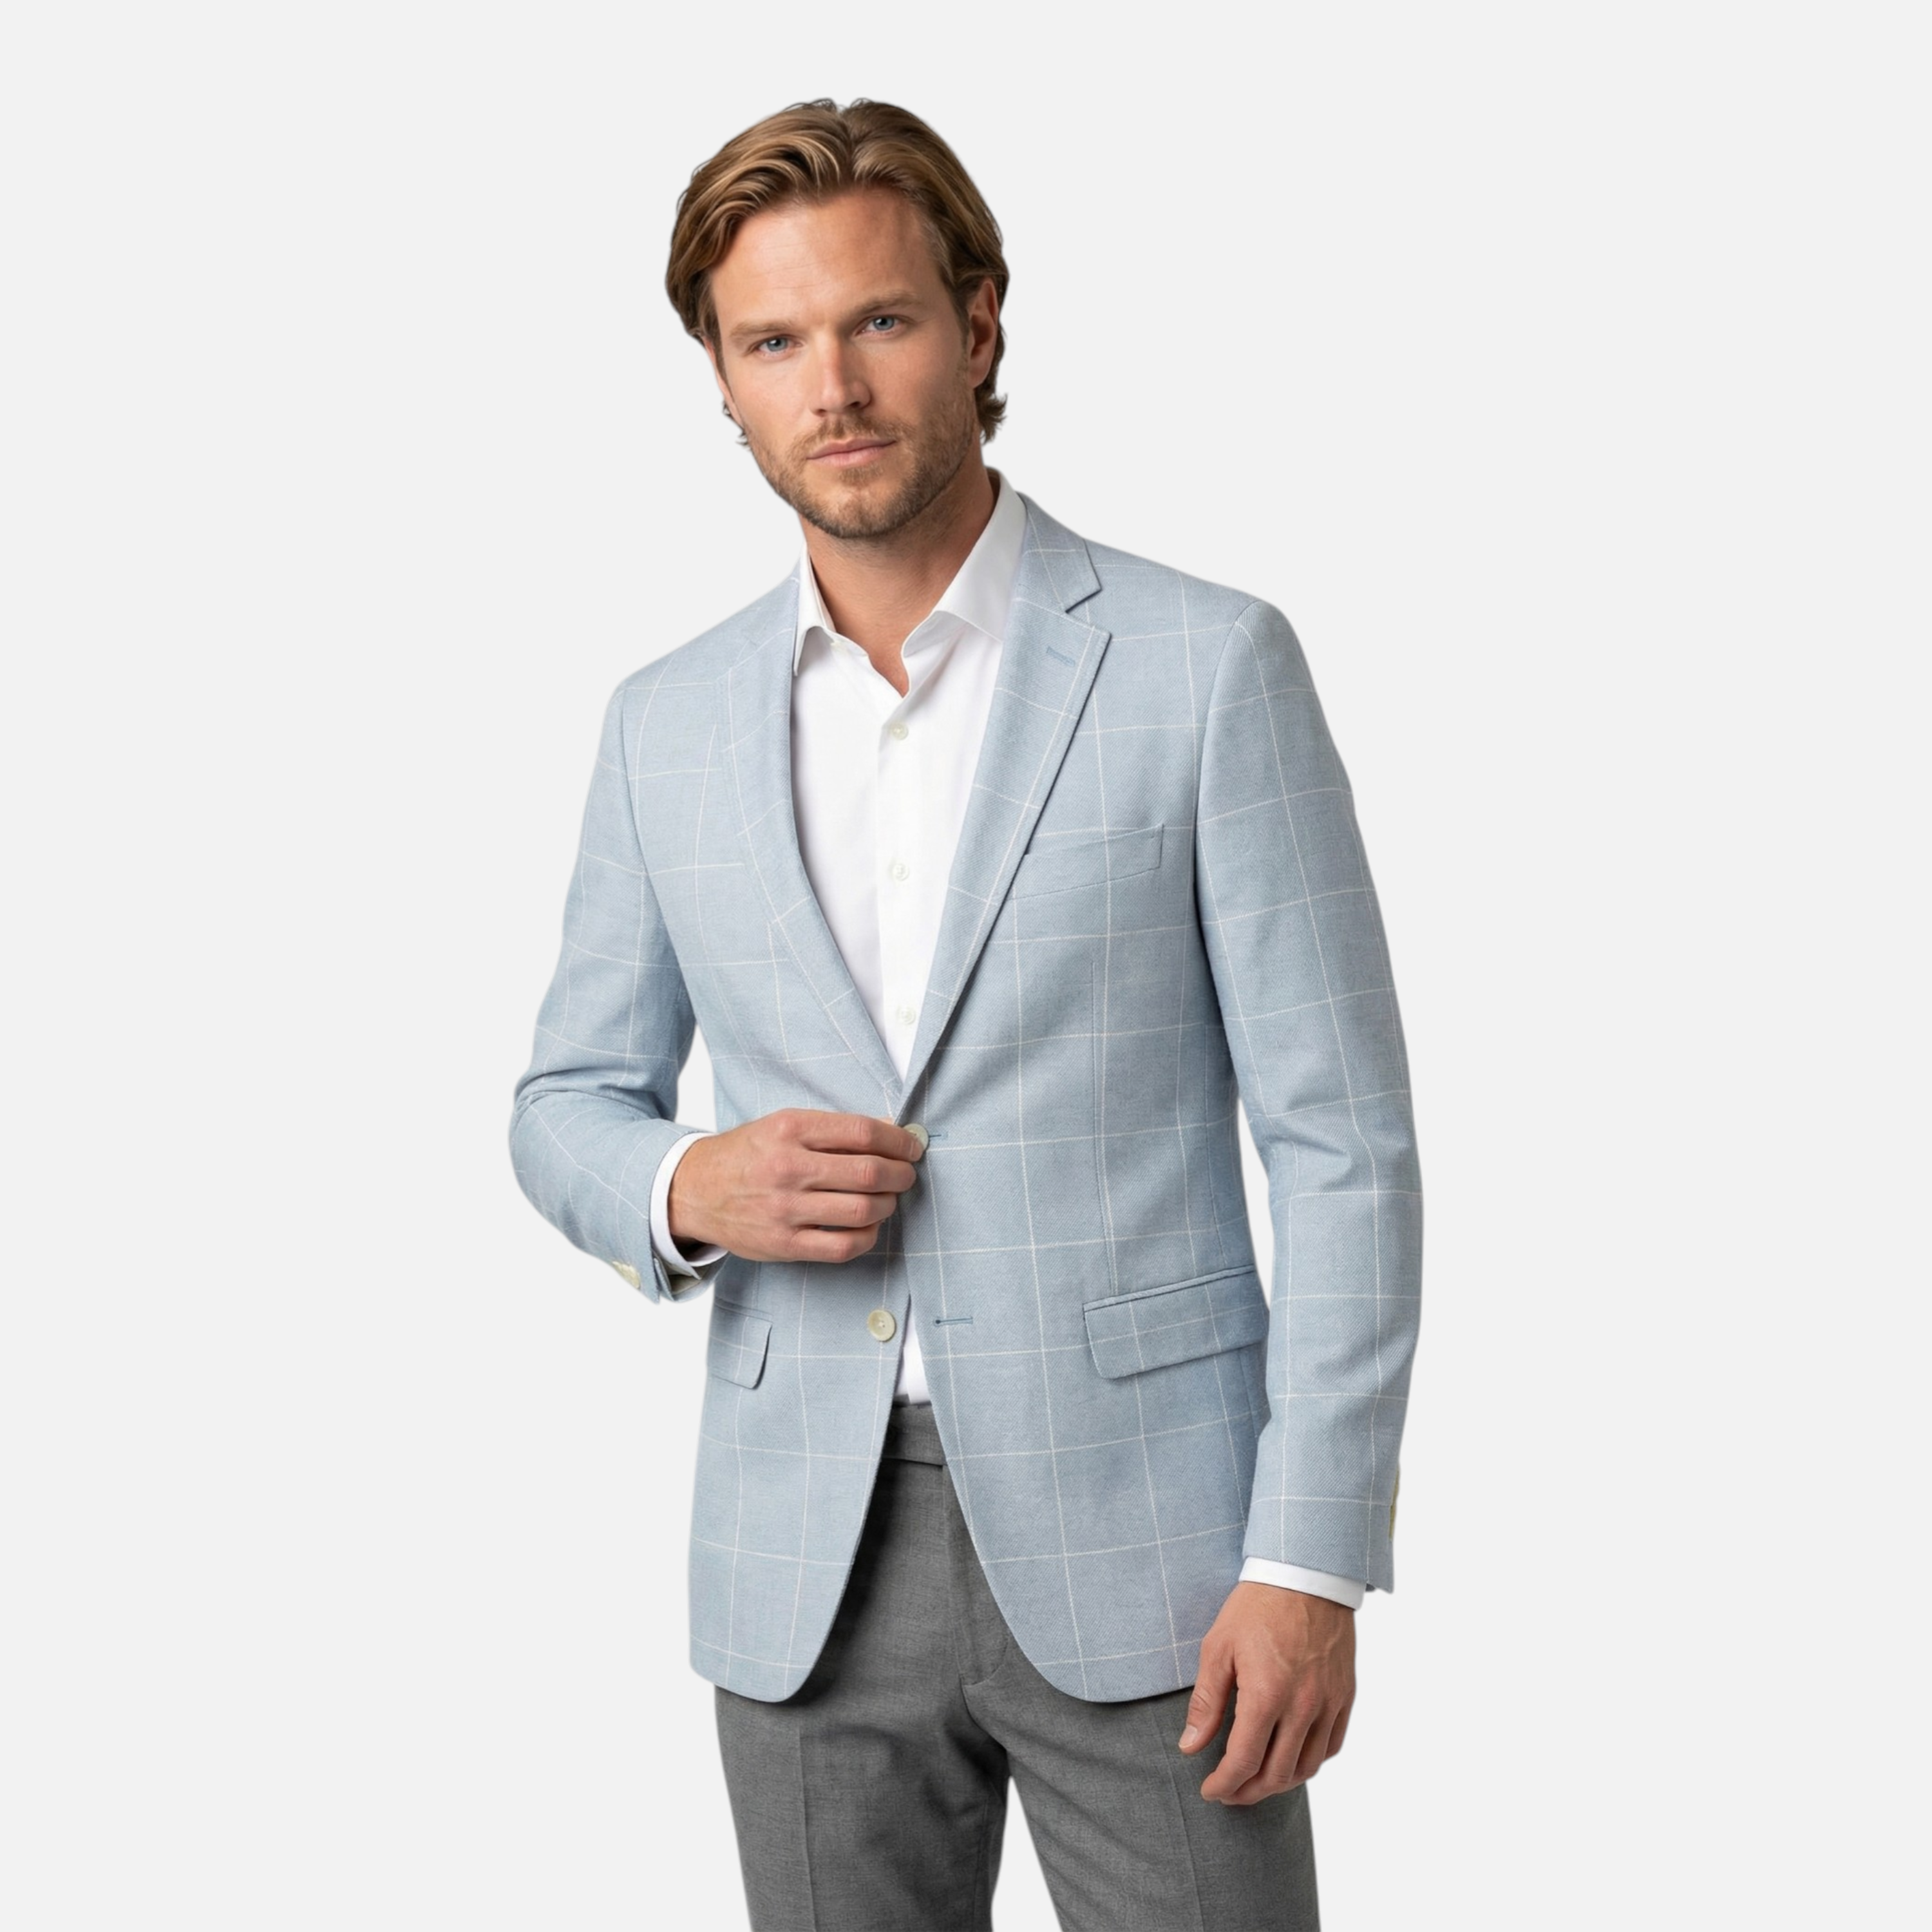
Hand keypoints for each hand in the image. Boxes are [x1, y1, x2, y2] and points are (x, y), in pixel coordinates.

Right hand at [667, 1108, 924, 1263]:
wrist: (696, 1189)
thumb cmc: (749, 1154)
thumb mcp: (783, 1124)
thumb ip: (832, 1129)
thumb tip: (891, 1132)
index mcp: (790, 1129)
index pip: (863, 1133)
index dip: (899, 1141)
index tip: (911, 1147)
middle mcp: (788, 1167)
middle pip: (869, 1173)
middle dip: (901, 1174)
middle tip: (906, 1174)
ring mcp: (786, 1209)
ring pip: (862, 1210)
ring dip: (888, 1204)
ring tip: (887, 1198)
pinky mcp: (784, 1244)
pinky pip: (844, 1246)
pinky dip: (868, 1235)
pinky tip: (868, 1225)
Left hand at [1178, 1582, 1355, 1804]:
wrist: (1305, 1575)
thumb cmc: (1256, 1607)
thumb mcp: (1218, 1648)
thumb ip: (1206, 1703)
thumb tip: (1190, 1747)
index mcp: (1266, 1694)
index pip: (1244, 1761)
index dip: (1224, 1784)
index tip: (1209, 1791)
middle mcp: (1303, 1706)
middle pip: (1276, 1774)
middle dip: (1248, 1792)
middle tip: (1228, 1792)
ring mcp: (1329, 1703)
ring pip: (1307, 1767)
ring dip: (1279, 1784)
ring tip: (1256, 1782)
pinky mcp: (1345, 1695)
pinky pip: (1331, 1746)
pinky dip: (1310, 1762)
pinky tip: (1291, 1759)